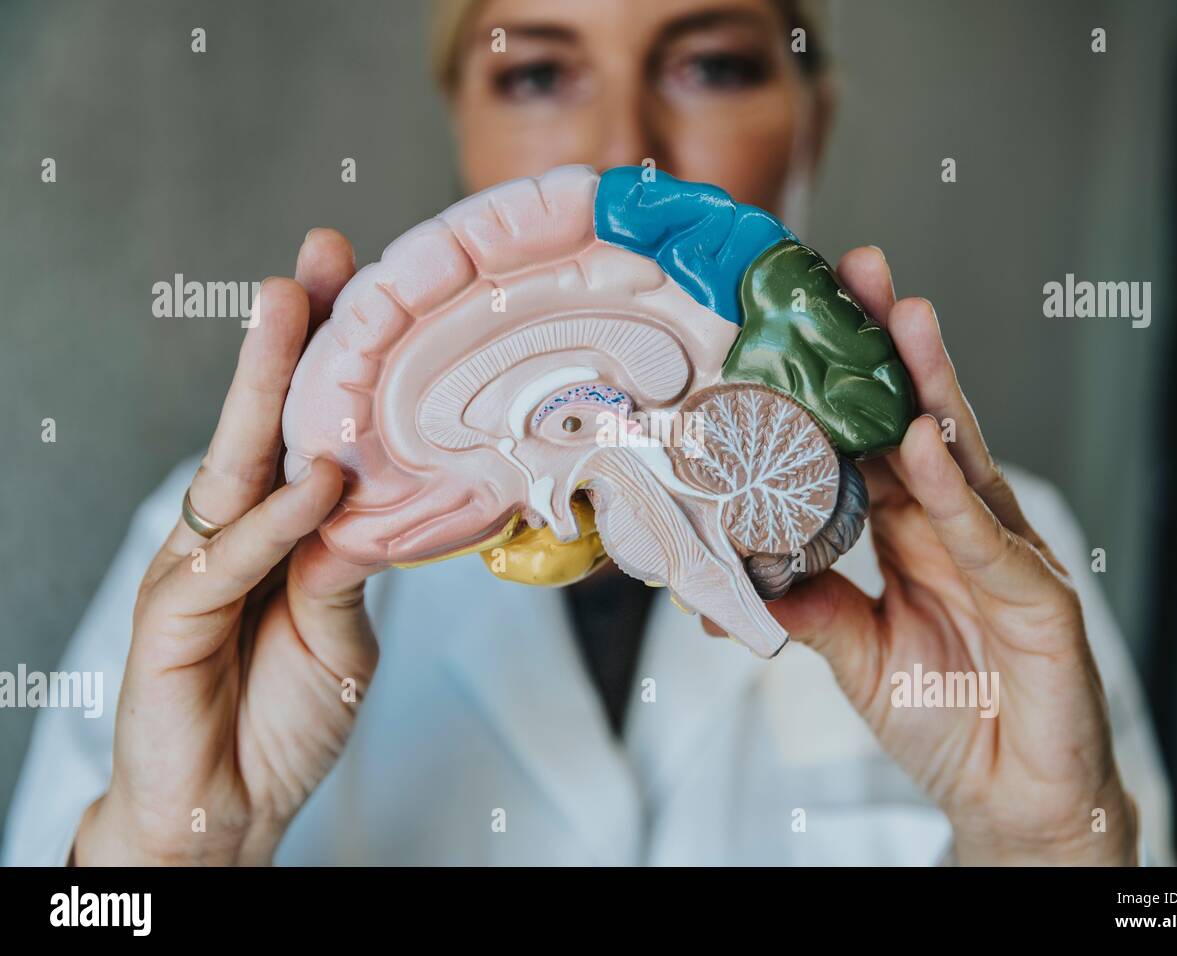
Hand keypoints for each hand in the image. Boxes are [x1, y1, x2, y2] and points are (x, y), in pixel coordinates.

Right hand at [74, 230, 382, 864]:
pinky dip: (279, 519)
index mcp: (276, 529)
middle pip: (262, 422)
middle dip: (287, 338)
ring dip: (265, 389)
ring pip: (233, 465)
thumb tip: (375, 496)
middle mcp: (232, 532)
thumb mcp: (342, 628)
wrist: (227, 809)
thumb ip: (352, 560)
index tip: (360, 286)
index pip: (301, 430)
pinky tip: (318, 482)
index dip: (324, 360)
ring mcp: (197, 566)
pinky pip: (232, 555)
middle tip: (315, 259)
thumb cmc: (284, 716)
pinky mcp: (173, 615)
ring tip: (295, 312)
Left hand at [712, 246, 1137, 864]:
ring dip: (932, 389)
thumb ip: (809, 605)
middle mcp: (959, 527)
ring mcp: (1004, 555)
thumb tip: (734, 576)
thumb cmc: (946, 717)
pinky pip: (987, 540)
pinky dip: (954, 493)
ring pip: (964, 460)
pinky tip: (927, 444)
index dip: (846, 383)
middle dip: (893, 350)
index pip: (876, 439)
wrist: (1009, 796)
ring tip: (903, 322)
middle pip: (922, 423)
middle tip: (863, 273)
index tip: (809, 319)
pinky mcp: (1039, 600)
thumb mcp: (854, 653)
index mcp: (914, 532)